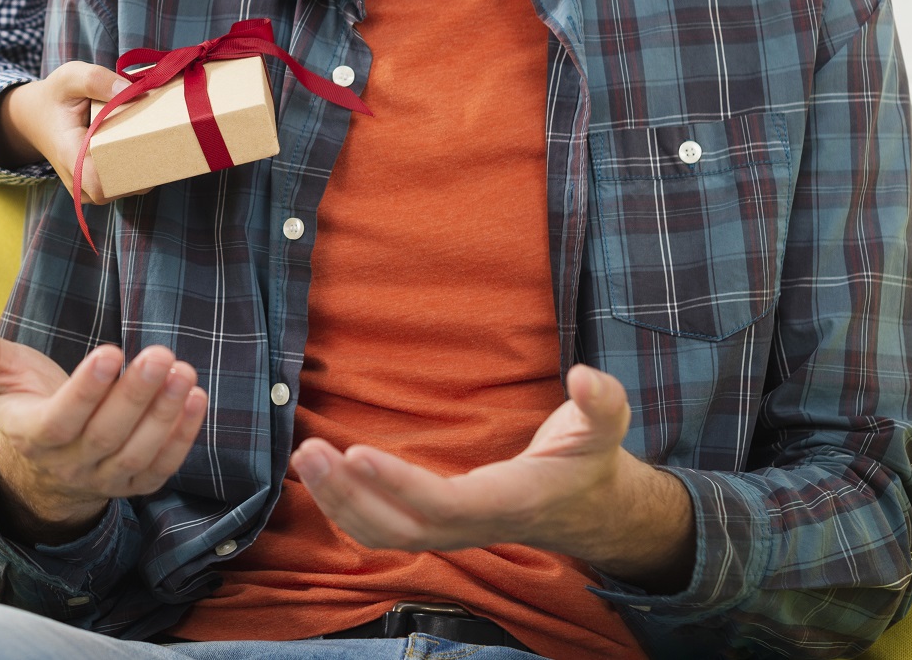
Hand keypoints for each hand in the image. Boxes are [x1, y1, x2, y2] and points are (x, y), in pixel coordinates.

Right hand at [0, 62, 150, 203]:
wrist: (37, 116)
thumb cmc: (55, 96)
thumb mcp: (69, 77)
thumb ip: (96, 79)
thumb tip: (131, 91)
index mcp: (68, 155)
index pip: (99, 185)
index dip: (129, 172)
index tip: (148, 143)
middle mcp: (77, 179)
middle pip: (121, 187)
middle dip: (146, 165)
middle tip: (162, 135)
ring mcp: (86, 187)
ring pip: (126, 188)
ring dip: (145, 166)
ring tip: (154, 137)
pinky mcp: (97, 185)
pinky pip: (123, 184)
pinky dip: (138, 168)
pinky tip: (144, 144)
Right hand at [0, 297, 207, 543]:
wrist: (43, 459)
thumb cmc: (22, 398)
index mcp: (30, 435)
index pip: (59, 421)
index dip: (85, 391)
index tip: (112, 352)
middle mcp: (67, 464)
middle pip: (105, 436)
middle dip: (135, 395)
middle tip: (161, 355)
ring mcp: (102, 479)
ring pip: (136, 454)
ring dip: (164, 414)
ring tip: (184, 372)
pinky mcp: (132, 485)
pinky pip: (160, 468)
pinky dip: (181, 438)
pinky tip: (196, 399)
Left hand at [292, 365, 693, 589]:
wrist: (591, 509)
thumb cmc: (591, 461)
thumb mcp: (606, 426)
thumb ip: (602, 401)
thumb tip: (583, 375)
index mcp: (510, 500)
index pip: (445, 504)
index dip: (400, 484)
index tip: (356, 452)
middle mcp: (476, 526)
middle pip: (403, 528)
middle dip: (351, 494)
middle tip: (310, 450)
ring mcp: (455, 533)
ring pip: (386, 536)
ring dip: (339, 502)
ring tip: (305, 457)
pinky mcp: (439, 527)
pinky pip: (385, 533)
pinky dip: (347, 510)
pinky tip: (321, 477)